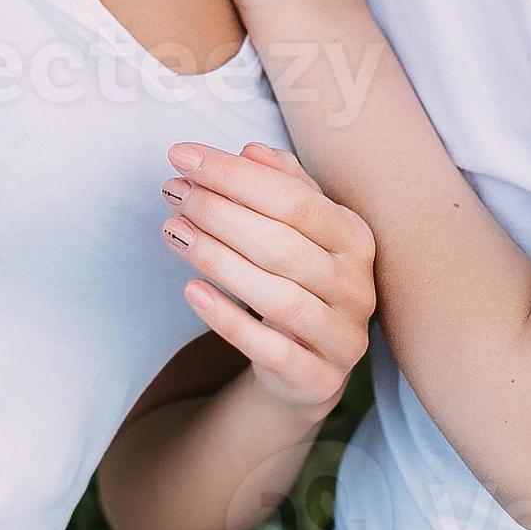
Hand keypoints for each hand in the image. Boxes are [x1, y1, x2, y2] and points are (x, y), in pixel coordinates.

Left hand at [162, 139, 376, 418]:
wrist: (308, 367)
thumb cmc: (296, 279)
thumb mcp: (297, 228)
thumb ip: (281, 185)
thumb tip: (251, 150)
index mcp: (355, 238)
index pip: (294, 198)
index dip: (235, 175)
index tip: (182, 155)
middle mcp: (357, 286)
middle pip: (282, 244)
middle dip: (219, 212)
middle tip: (173, 192)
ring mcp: (341, 336)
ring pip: (277, 296)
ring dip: (217, 259)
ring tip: (173, 231)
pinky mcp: (317, 379)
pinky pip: (270, 349)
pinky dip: (228, 320)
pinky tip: (191, 290)